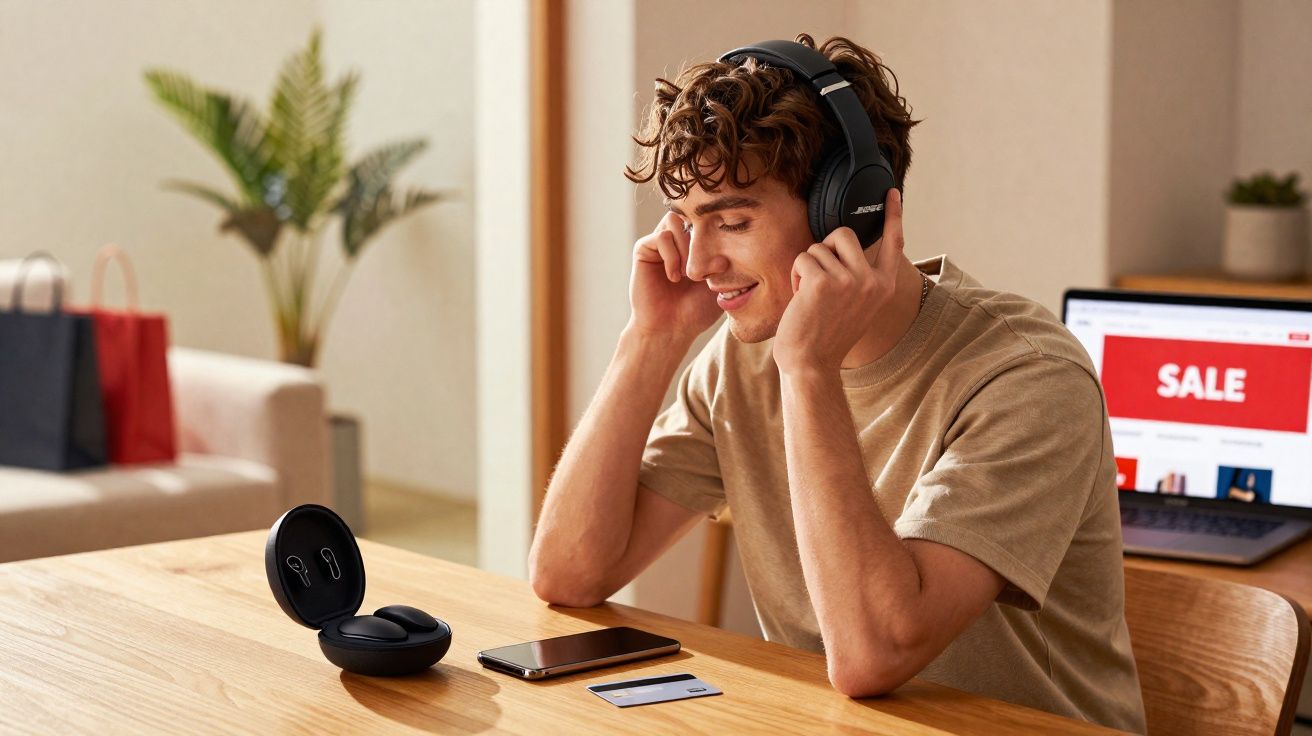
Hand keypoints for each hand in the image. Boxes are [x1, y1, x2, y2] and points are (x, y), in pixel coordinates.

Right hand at [626, 212, 720, 342]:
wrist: (670, 330)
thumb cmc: (695, 312)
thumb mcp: (719, 286)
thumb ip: (725, 263)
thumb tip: (725, 250)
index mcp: (695, 246)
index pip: (705, 220)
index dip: (715, 234)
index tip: (722, 262)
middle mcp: (676, 241)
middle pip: (689, 215)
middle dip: (700, 240)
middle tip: (703, 272)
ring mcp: (659, 245)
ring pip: (673, 220)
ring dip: (685, 247)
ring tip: (687, 274)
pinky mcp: (643, 251)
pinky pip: (660, 237)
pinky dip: (671, 256)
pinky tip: (674, 277)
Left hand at [773, 187, 904, 374]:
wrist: (811, 364)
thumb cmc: (826, 336)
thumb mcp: (854, 305)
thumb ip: (857, 278)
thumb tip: (841, 247)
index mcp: (883, 287)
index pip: (893, 242)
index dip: (892, 214)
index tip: (891, 192)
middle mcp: (872, 281)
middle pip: (844, 233)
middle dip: (824, 248)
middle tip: (819, 277)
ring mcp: (850, 281)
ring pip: (819, 246)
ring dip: (807, 267)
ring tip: (810, 295)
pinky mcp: (824, 282)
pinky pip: (803, 258)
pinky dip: (796, 274)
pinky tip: (800, 298)